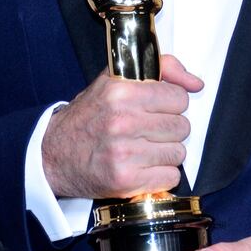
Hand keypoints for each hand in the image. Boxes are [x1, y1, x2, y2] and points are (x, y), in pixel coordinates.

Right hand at [41, 55, 202, 199]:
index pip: (179, 97)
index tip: (155, 108)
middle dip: (168, 129)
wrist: (53, 154)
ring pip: (179, 153)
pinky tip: (142, 167)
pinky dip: (160, 175)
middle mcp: (123, 121)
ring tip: (143, 149)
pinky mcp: (126, 181)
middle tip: (147, 130)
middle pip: (182, 126)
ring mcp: (125, 153)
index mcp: (121, 91)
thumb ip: (160, 69)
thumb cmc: (89, 116)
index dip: (170, 103)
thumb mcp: (116, 80)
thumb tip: (196, 83)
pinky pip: (170, 177)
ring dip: (165, 153)